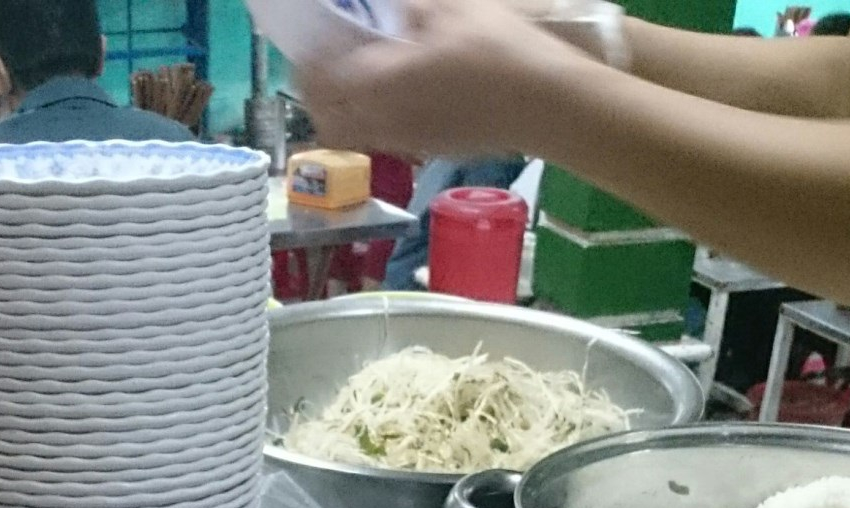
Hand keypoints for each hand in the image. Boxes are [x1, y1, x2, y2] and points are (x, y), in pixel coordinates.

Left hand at [297, 0, 574, 158]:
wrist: (543, 103)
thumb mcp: (449, 5)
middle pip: (326, 121)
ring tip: (354, 82)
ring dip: (341, 113)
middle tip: (324, 67)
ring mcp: (405, 141)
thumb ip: (405, 3)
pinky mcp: (426, 151)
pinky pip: (380, 140)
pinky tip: (391, 96)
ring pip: (351, 138)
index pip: (319, 84)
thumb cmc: (498, 47)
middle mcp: (384, 119)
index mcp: (382, 80)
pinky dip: (370, 122)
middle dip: (316, 96)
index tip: (309, 45)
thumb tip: (383, 1)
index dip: (306, 66)